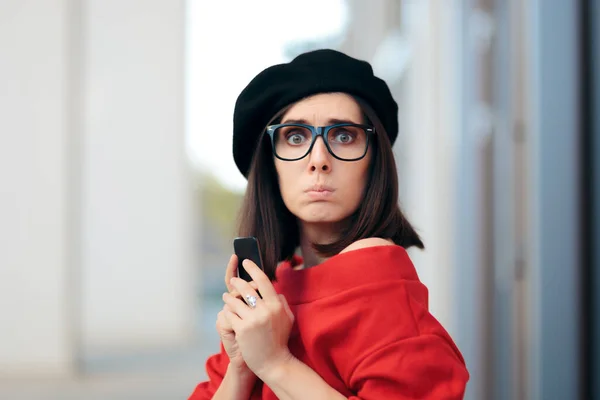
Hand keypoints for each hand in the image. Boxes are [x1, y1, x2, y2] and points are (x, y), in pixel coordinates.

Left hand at [222, 259, 294, 379]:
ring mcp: (253, 320)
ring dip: (228, 297)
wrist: (274, 363)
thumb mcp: (287, 319)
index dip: (253, 268)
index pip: (263, 280)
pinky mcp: (242, 329)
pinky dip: (228, 312)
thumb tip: (274, 290)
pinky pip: (230, 314)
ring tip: (227, 297)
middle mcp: (265, 310)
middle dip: (236, 282)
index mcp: (277, 305)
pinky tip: (228, 312)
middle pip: (246, 288)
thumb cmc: (280, 340)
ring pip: (235, 301)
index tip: (246, 261)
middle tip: (233, 281)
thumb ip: (282, 302)